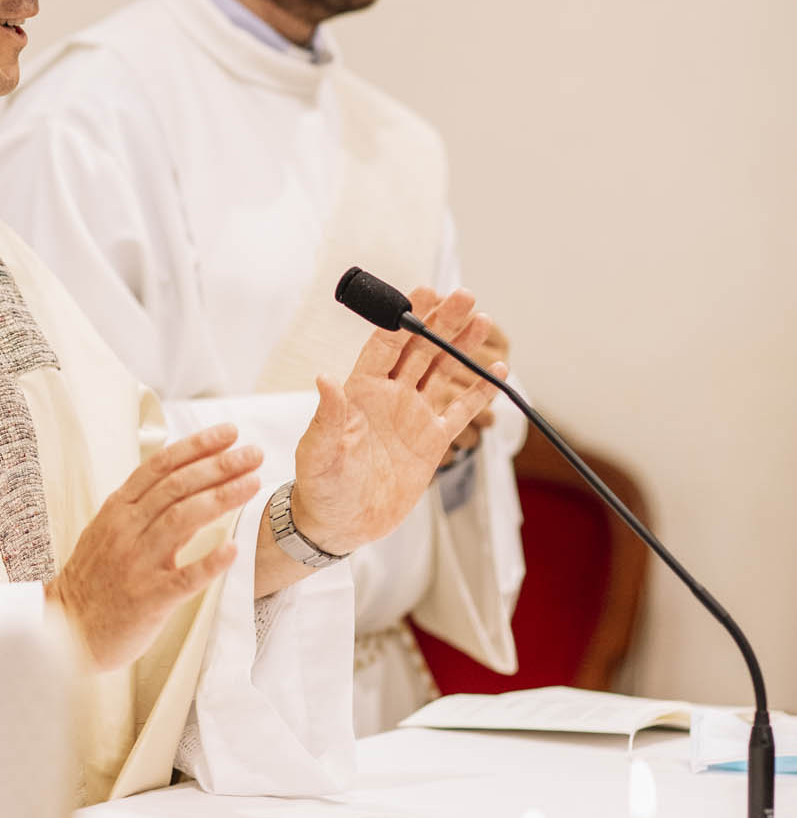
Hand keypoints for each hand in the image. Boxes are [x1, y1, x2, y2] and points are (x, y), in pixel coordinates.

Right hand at [47, 425, 262, 670]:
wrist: (65, 629)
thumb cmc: (93, 579)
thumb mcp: (108, 530)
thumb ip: (142, 505)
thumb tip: (184, 477)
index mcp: (117, 509)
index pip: (160, 466)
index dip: (197, 446)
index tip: (229, 433)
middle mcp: (126, 529)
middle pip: (177, 486)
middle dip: (219, 465)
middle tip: (253, 454)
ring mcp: (138, 563)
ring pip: (182, 519)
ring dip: (221, 497)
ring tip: (253, 484)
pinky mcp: (149, 598)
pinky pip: (184, 577)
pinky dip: (210, 561)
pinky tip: (235, 549)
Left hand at [289, 288, 505, 554]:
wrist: (340, 524)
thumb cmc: (320, 486)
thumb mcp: (319, 451)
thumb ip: (328, 416)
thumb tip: (324, 378)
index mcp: (360, 391)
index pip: (385, 345)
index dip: (404, 319)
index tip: (423, 292)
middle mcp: (389, 396)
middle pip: (419, 350)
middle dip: (440, 322)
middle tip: (463, 295)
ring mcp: (412, 416)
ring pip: (442, 372)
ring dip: (460, 347)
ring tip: (481, 319)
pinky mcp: (431, 441)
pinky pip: (459, 410)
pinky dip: (479, 392)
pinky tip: (498, 371)